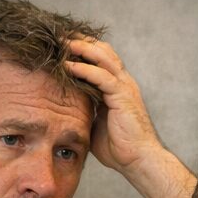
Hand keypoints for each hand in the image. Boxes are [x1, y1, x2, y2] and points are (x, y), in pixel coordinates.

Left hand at [63, 37, 161, 175]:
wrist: (138, 160)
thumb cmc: (119, 148)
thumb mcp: (96, 123)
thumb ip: (85, 109)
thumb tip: (64, 107)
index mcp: (118, 87)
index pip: (101, 58)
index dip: (83, 48)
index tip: (61, 43)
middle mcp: (124, 82)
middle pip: (103, 50)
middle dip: (80, 41)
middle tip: (58, 36)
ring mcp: (125, 88)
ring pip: (103, 57)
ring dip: (81, 48)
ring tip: (61, 43)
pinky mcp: (123, 96)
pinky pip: (102, 76)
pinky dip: (84, 69)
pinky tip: (68, 66)